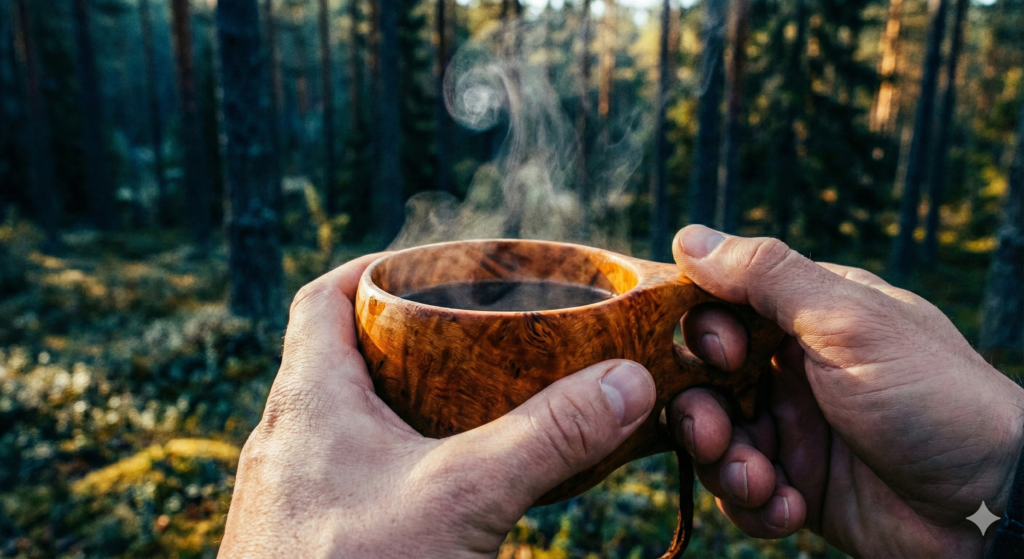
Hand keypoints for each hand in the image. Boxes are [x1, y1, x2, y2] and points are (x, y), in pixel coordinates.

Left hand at [219, 254, 656, 557]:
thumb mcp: (462, 497)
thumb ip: (546, 436)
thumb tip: (628, 381)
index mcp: (308, 400)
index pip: (324, 297)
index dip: (374, 268)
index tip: (431, 263)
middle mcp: (289, 439)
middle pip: (342, 355)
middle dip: (406, 336)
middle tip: (472, 331)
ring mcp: (293, 493)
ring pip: (347, 419)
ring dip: (404, 400)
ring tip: (470, 399)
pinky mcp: (308, 537)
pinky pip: (351, 472)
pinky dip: (397, 457)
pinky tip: (442, 482)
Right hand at [669, 225, 1023, 557]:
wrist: (993, 503)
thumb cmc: (933, 397)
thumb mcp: (851, 323)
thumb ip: (768, 278)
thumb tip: (689, 237)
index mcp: (805, 318)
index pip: (721, 310)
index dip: (703, 333)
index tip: (722, 355)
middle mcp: (792, 371)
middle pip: (703, 382)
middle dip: (698, 411)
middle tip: (715, 435)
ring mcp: (794, 431)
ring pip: (714, 441)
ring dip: (724, 464)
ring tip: (760, 482)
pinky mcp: (798, 487)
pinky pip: (742, 493)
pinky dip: (754, 504)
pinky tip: (788, 507)